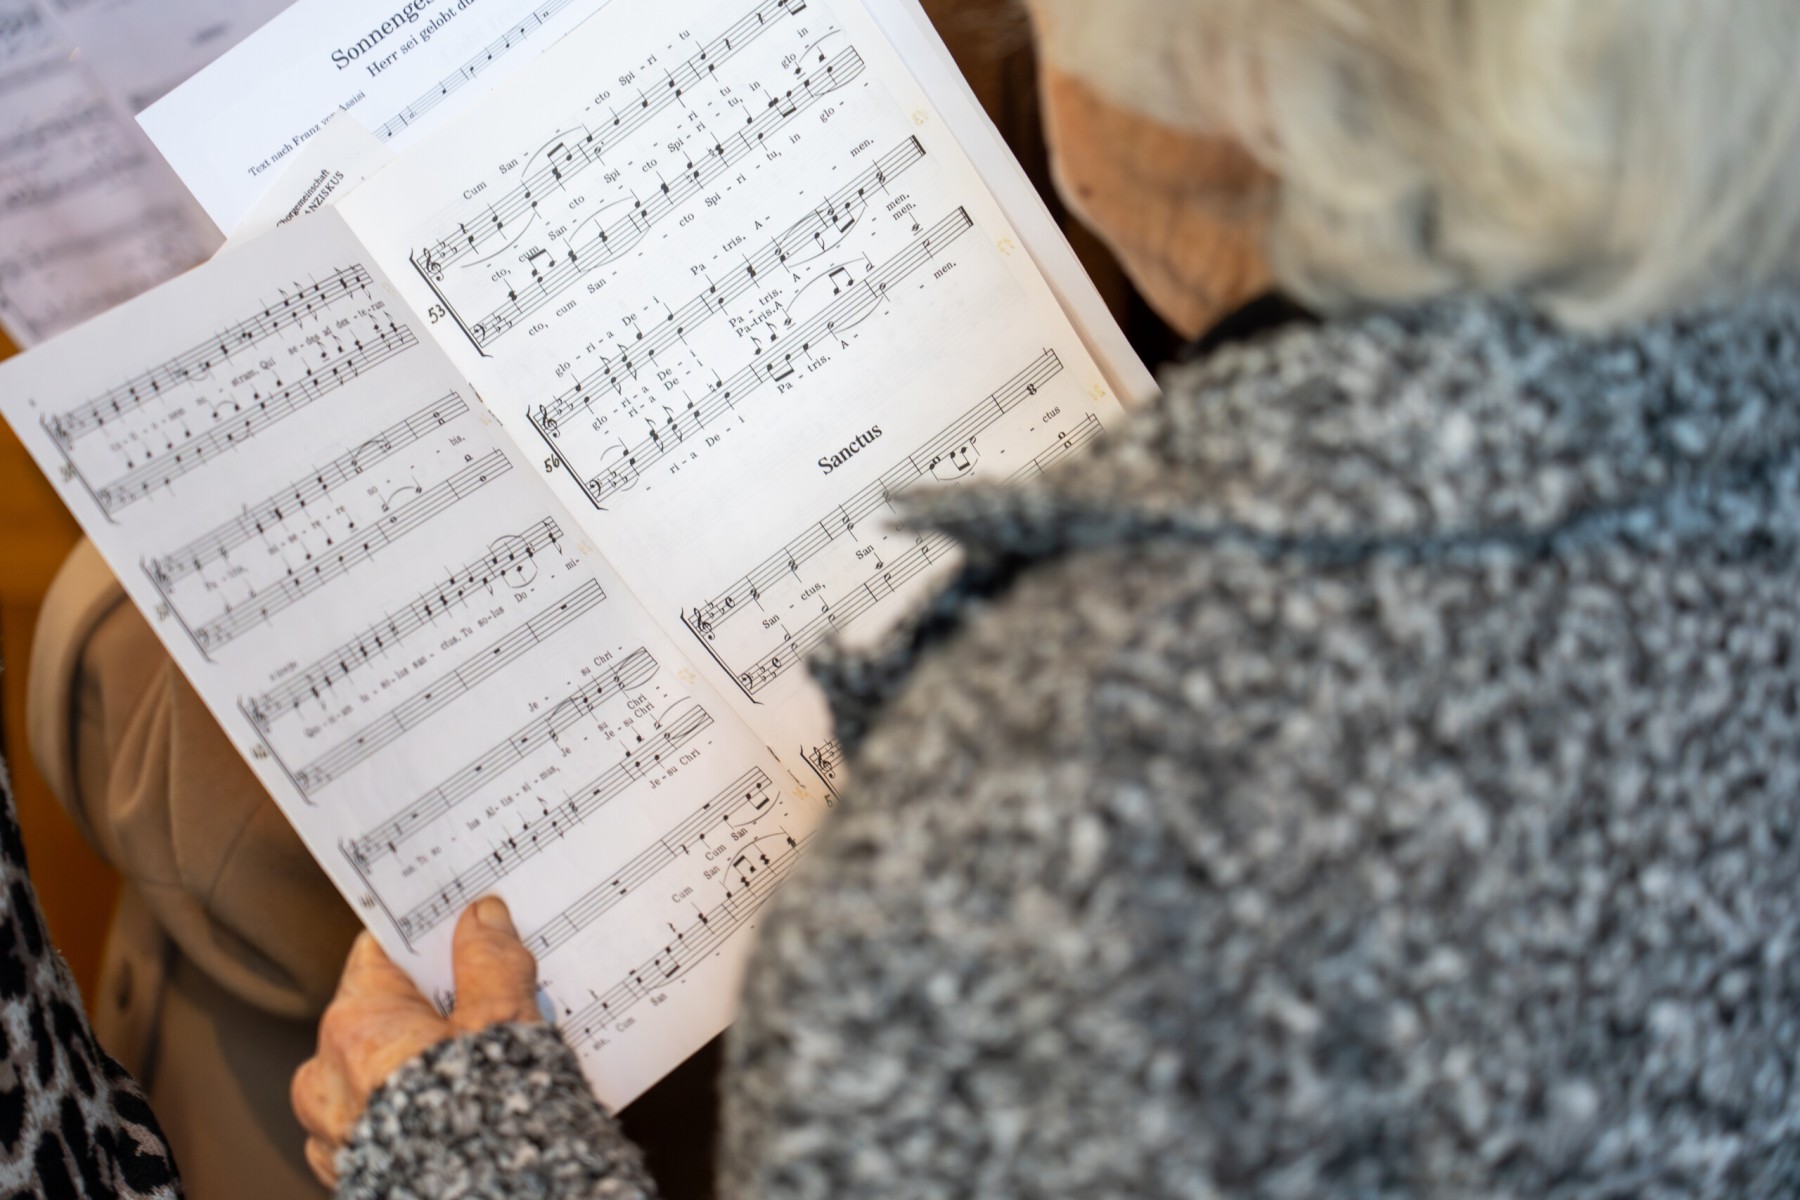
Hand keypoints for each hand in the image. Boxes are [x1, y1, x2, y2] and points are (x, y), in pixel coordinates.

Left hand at [292, 896, 541, 1187]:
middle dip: (426, 1007)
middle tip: (483, 1004)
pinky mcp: (346, 1174)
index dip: (423, 940)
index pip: (379, 952)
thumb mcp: (504, 1025)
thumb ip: (490, 963)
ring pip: (370, 1071)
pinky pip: (371, 1122)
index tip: (454, 931)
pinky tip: (450, 1111)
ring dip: (413, 1063)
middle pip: (378, 1012)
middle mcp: (327, 1076)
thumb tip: (481, 919)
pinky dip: (403, 1111)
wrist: (489, 1199)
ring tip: (474, 1067)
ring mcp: (330, 1131)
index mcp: (356, 1025)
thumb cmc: (488, 1121)